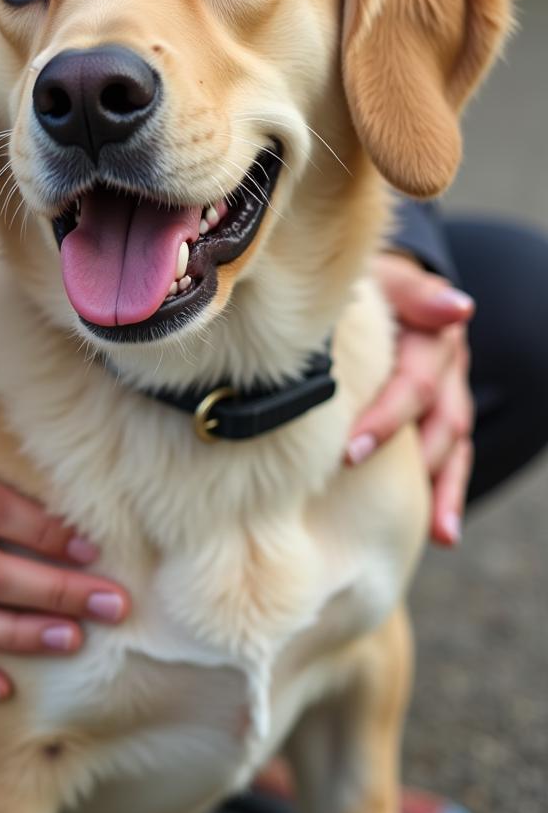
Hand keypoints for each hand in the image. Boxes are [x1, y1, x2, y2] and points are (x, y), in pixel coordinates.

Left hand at [347, 253, 474, 546]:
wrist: (383, 286)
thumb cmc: (371, 286)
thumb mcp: (387, 278)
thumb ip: (415, 293)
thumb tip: (460, 309)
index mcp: (432, 335)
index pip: (414, 383)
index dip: (386, 417)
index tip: (353, 448)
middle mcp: (448, 368)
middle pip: (439, 418)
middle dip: (405, 453)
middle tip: (358, 475)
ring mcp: (450, 393)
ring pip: (454, 444)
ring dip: (444, 488)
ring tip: (438, 530)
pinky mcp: (445, 414)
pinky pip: (454, 456)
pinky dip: (449, 493)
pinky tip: (443, 534)